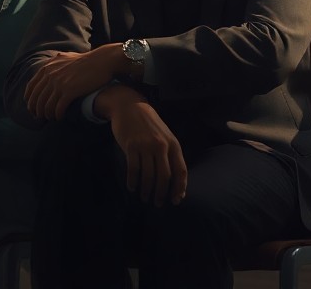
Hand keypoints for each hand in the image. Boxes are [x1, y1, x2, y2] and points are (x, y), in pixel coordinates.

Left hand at [24, 48, 119, 119]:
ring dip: (47, 114)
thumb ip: (56, 61)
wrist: (102, 61)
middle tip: (39, 117)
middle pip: (37, 98)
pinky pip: (58, 108)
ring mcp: (59, 83)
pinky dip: (57, 114)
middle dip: (36, 110)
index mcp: (47, 67)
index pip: (31, 86)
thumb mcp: (66, 57)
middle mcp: (50, 75)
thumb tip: (52, 61)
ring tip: (50, 118)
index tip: (31, 106)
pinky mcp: (69, 91)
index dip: (29, 99)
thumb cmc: (87, 60)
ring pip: (46, 105)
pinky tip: (60, 117)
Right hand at [100, 87, 186, 206]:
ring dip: (147, 190)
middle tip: (158, 204)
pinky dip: (133, 181)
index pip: (181, 170)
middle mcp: (161, 146)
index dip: (179, 187)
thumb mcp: (164, 136)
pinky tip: (132, 187)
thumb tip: (175, 179)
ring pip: (149, 175)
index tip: (176, 200)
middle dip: (162, 193)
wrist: (130, 106)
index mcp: (173, 144)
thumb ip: (170, 154)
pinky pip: (133, 169)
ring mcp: (146, 146)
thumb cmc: (149, 124)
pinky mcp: (131, 146)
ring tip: (144, 198)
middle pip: (164, 176)